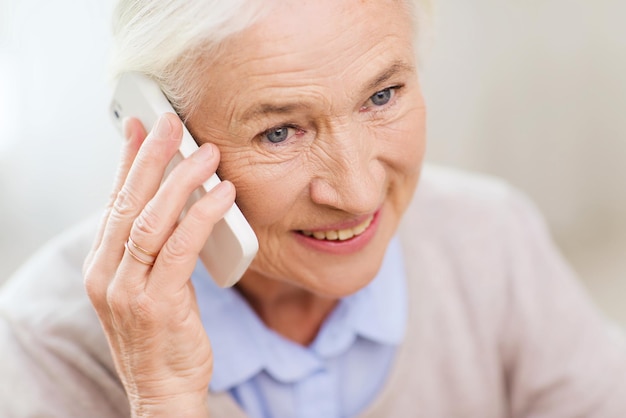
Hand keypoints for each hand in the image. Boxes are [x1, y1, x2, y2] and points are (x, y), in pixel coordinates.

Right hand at [83, 113, 234, 416]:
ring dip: (182, 180)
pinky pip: (180, 247)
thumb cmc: (162, 337)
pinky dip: (202, 215)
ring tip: (207, 153)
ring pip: (152, 219)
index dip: (128, 161)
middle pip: (129, 202)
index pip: (114, 202)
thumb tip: (177, 206)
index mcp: (102, 266)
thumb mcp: (147, 287)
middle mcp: (106, 274)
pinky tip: (222, 194)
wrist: (162, 390)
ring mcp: (127, 290)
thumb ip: (153, 250)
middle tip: (171, 123)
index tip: (141, 128)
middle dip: (152, 156)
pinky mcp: (157, 302)